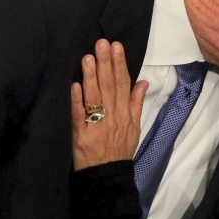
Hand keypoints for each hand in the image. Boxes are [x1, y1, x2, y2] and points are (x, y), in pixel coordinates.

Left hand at [70, 39, 147, 169]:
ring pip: (95, 97)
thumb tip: (142, 82)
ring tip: (88, 57)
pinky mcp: (81, 135)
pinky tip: (75, 85)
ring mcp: (97, 125)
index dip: (120, 65)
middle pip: (109, 86)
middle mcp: (113, 116)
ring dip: (92, 77)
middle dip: (106, 63)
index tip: (117, 46)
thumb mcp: (135, 127)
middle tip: (102, 43)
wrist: (108, 175)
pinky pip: (80, 116)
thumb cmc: (120, 149)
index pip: (123, 84)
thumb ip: (136, 103)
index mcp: (125, 113)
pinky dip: (77, 101)